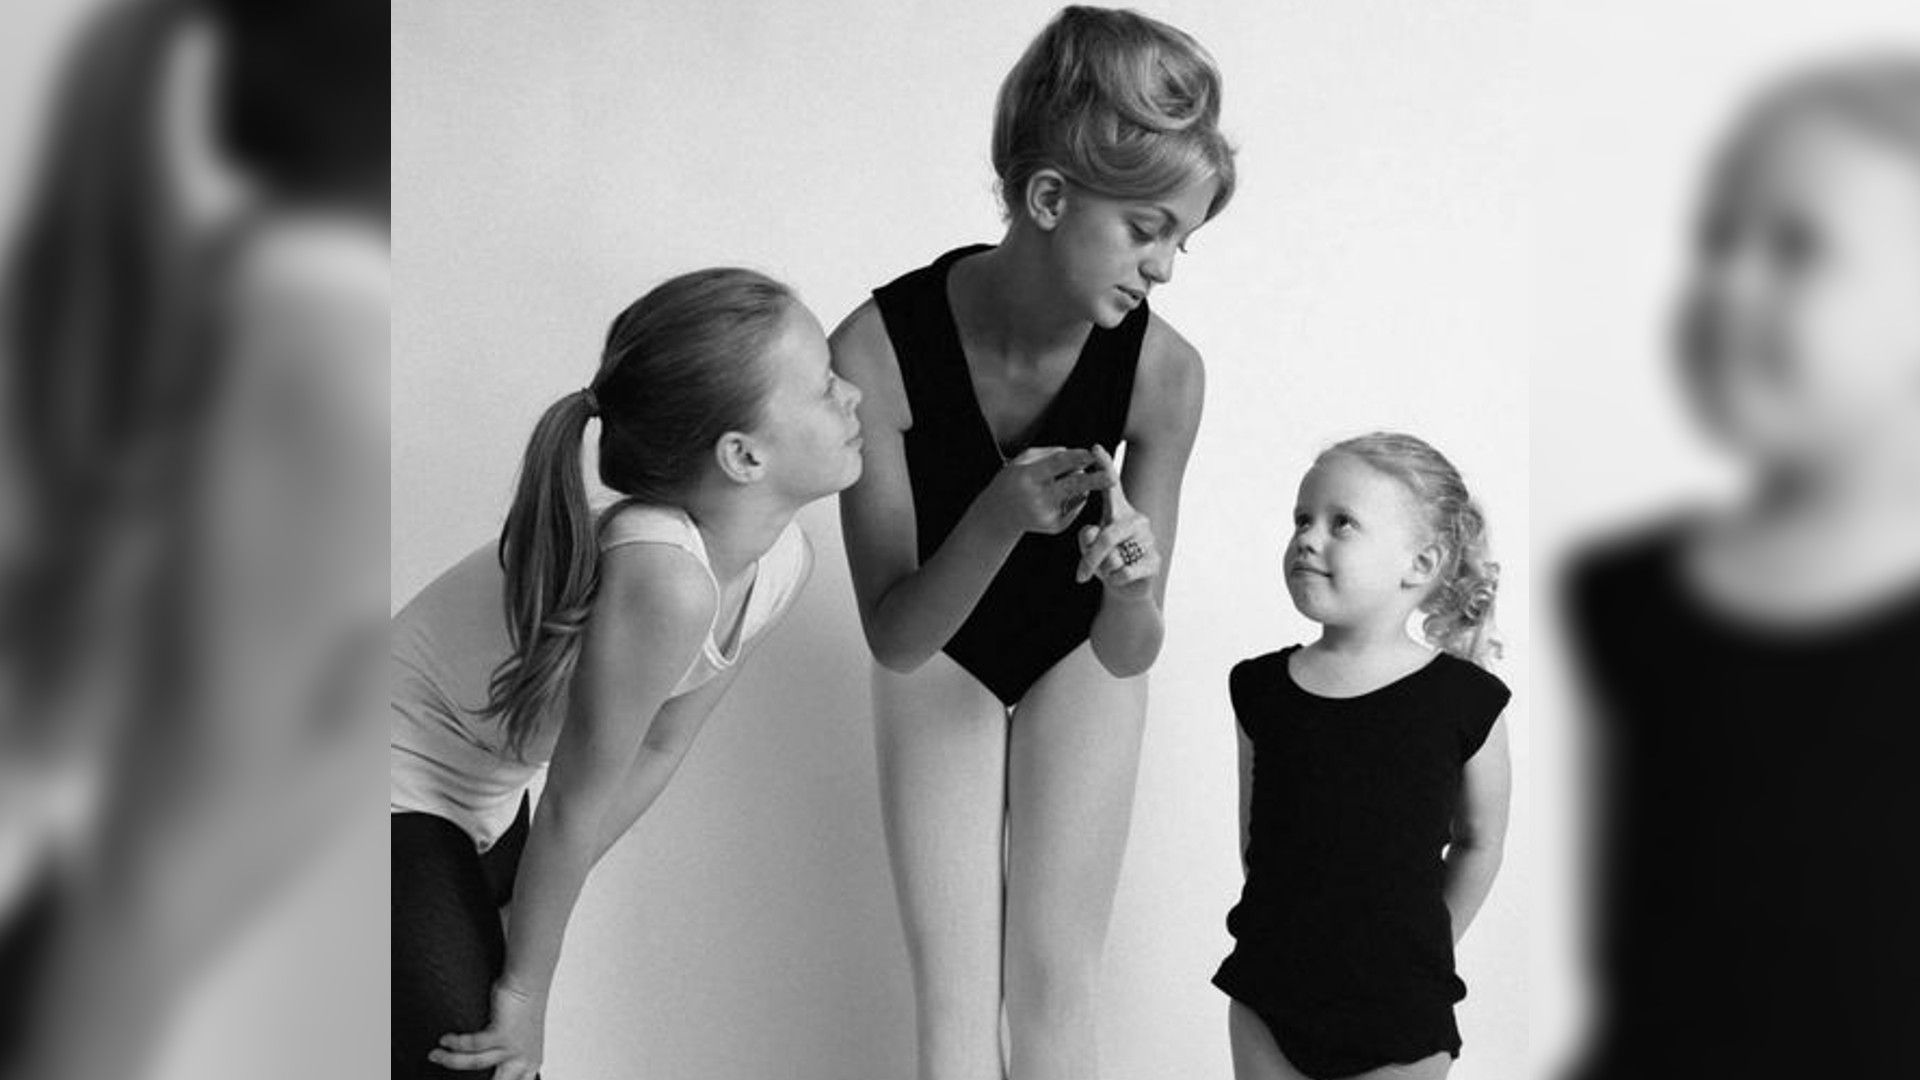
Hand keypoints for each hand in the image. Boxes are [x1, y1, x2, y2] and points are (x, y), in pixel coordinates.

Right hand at [429, 980, 546, 1078]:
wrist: (529, 982)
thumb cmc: (523, 1005)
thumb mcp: (519, 1038)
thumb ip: (504, 1055)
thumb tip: (477, 1061)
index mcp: (530, 1063)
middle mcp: (523, 1059)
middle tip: (450, 1078)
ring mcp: (513, 1048)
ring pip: (474, 1062)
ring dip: (450, 1059)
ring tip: (435, 1055)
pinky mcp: (502, 1034)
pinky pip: (471, 1044)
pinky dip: (455, 1043)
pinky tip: (444, 1040)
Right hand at [981, 446, 1113, 536]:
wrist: (1000, 515)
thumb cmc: (1013, 481)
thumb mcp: (1022, 461)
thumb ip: (1049, 454)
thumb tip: (1078, 456)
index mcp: (1027, 478)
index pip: (1057, 465)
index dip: (1076, 458)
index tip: (1092, 453)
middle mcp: (1038, 498)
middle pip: (1073, 486)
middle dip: (1095, 481)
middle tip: (1113, 477)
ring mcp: (1047, 515)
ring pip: (1078, 494)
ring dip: (1081, 484)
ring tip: (1058, 482)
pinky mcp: (1055, 526)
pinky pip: (1075, 505)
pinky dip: (1073, 497)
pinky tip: (1055, 497)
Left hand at [1076, 445, 1159, 599]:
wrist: (1126, 588)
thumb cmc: (1106, 560)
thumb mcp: (1089, 548)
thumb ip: (1086, 539)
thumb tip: (1092, 533)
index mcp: (1118, 511)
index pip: (1111, 485)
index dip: (1104, 466)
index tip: (1094, 448)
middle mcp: (1136, 519)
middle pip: (1108, 535)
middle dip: (1091, 558)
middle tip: (1080, 575)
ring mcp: (1148, 538)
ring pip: (1115, 557)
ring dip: (1105, 571)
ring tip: (1109, 571)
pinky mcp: (1155, 560)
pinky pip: (1126, 571)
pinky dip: (1116, 579)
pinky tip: (1120, 578)